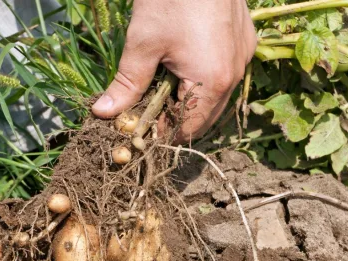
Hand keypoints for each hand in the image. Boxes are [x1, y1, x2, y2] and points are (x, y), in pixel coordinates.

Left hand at [91, 0, 256, 141]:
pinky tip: (180, 64)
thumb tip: (104, 113)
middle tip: (143, 110)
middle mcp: (235, 73)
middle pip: (204, 116)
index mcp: (213, 82)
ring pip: (215, 95)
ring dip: (188, 97)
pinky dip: (202, 77)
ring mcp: (243, 55)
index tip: (136, 128)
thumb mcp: (142, 44)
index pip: (187, 129)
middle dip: (174, 118)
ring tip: (159, 85)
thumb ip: (127, 84)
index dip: (160, 133)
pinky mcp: (244, 39)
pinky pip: (223, 71)